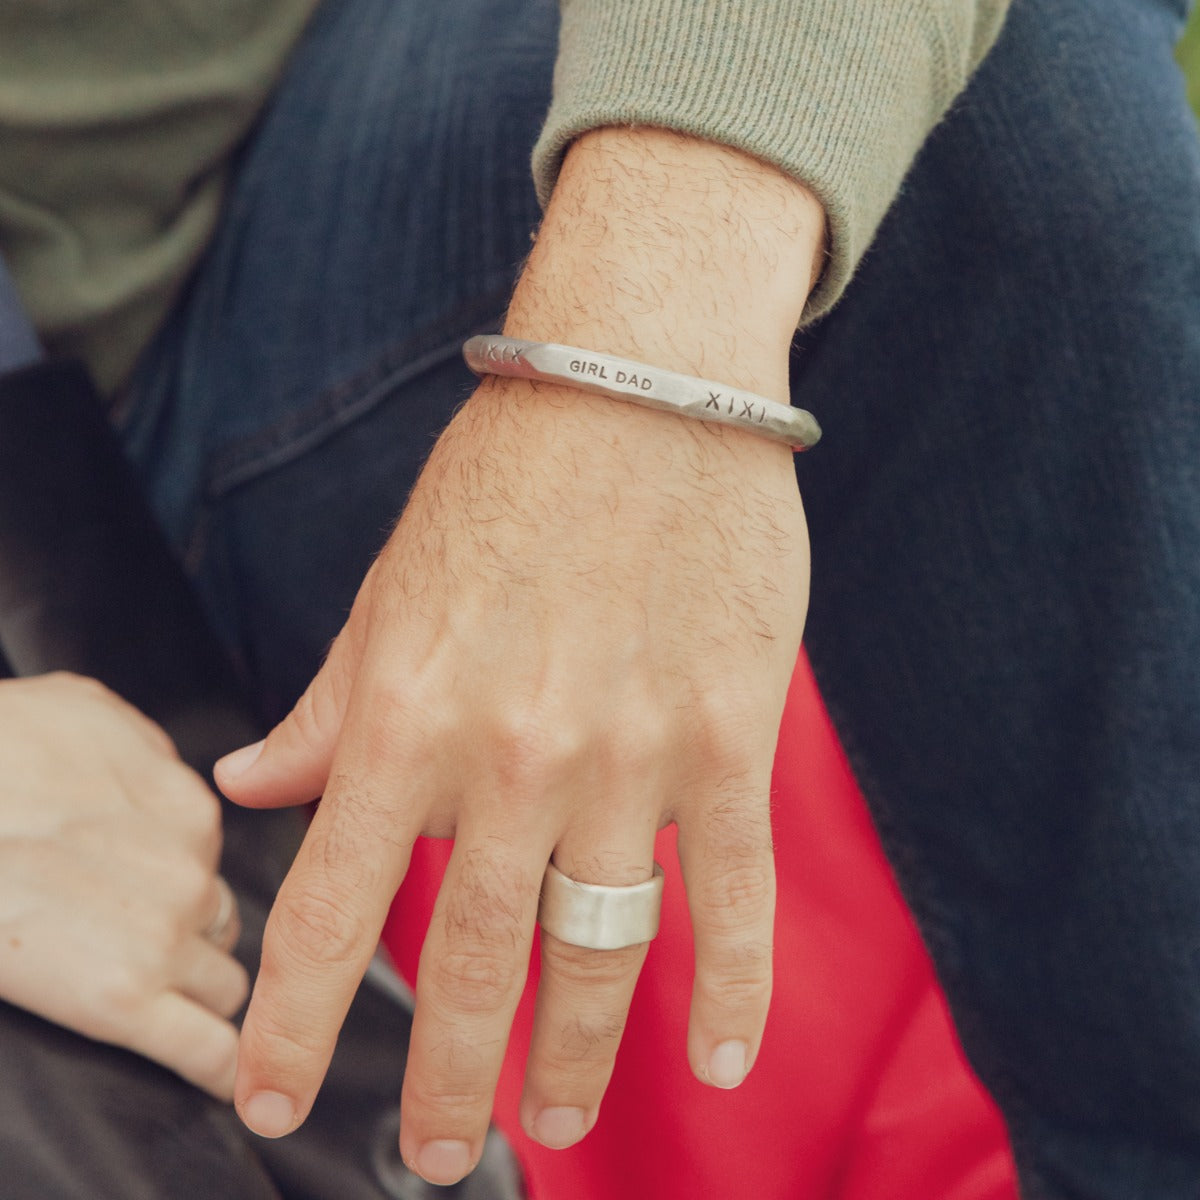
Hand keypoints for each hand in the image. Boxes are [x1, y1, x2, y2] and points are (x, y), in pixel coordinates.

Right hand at [0, 673, 247, 1098]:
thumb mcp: (84, 714)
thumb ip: (140, 751)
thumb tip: (155, 769)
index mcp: (190, 813)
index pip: (216, 867)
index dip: (187, 889)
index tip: (165, 902)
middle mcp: (193, 874)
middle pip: (225, 928)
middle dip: (199, 944)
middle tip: (154, 955)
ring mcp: (165, 938)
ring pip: (224, 986)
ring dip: (202, 998)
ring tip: (169, 1009)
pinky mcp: (125, 1001)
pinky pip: (203, 1048)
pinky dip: (218, 1069)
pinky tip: (224, 1083)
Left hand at [218, 128, 825, 1183]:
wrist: (643, 386)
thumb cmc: (509, 479)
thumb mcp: (393, 588)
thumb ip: (328, 705)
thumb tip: (252, 787)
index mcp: (409, 712)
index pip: (328, 906)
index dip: (292, 1019)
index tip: (273, 1098)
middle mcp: (513, 754)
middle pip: (468, 961)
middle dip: (445, 1079)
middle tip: (441, 1155)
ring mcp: (629, 754)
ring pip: (597, 952)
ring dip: (577, 1058)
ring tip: (556, 1121)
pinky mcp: (728, 738)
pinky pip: (734, 894)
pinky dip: (732, 989)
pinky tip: (718, 1058)